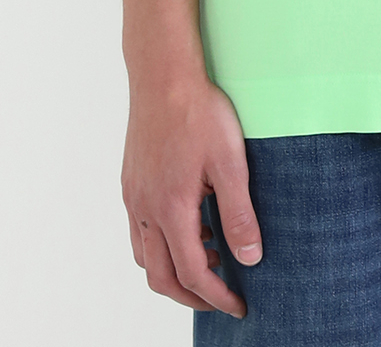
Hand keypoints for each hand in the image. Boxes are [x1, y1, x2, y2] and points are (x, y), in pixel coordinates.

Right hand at [121, 75, 262, 317]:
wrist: (163, 75)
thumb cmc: (199, 112)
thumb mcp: (230, 163)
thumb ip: (239, 213)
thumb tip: (250, 257)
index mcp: (171, 209)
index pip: (192, 273)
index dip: (216, 296)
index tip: (238, 305)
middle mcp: (144, 210)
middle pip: (161, 277)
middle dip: (191, 296)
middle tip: (222, 296)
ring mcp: (133, 196)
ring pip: (144, 257)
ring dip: (173, 270)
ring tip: (208, 259)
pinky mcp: (130, 182)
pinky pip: (138, 231)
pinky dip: (160, 245)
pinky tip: (188, 225)